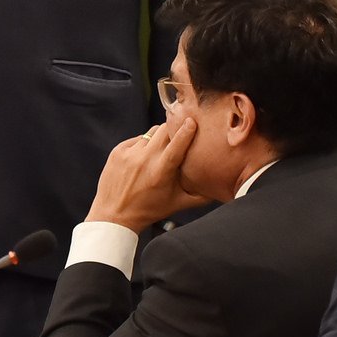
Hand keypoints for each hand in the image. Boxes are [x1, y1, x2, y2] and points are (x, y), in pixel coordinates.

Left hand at [85, 116, 202, 230]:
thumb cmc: (149, 210)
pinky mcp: (118, 151)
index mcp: (161, 171)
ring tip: (162, 150)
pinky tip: (145, 157)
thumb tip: (221, 189)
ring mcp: (129, 154)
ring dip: (159, 138)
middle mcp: (145, 159)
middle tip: (180, 135)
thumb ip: (201, 196)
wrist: (114, 215)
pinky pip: (137, 139)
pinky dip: (144, 145)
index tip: (193, 121)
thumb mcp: (178, 204)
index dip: (186, 130)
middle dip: (174, 130)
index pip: (177, 143)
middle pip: (165, 130)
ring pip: (151, 133)